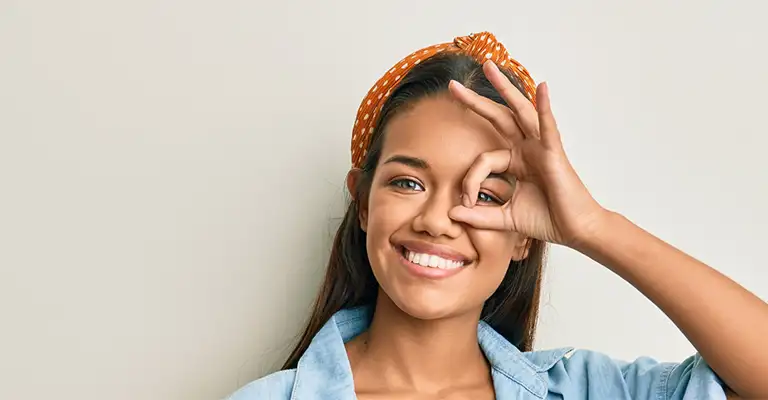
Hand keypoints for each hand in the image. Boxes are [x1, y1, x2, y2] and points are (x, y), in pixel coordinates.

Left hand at [447, 61, 606, 246]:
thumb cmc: (547, 220)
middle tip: (452, 85)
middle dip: (476, 101)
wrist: (575, 231)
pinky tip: (542, 87)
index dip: (470, 180)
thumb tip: (451, 214)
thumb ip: (479, 216)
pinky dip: (544, 107)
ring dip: (505, 88)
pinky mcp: (555, 154)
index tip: (466, 202)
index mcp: (515, 160)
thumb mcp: (505, 218)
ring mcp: (541, 147)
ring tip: (490, 68)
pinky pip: (548, 126)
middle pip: (498, 117)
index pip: (483, 159)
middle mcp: (527, 148)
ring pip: (520, 111)